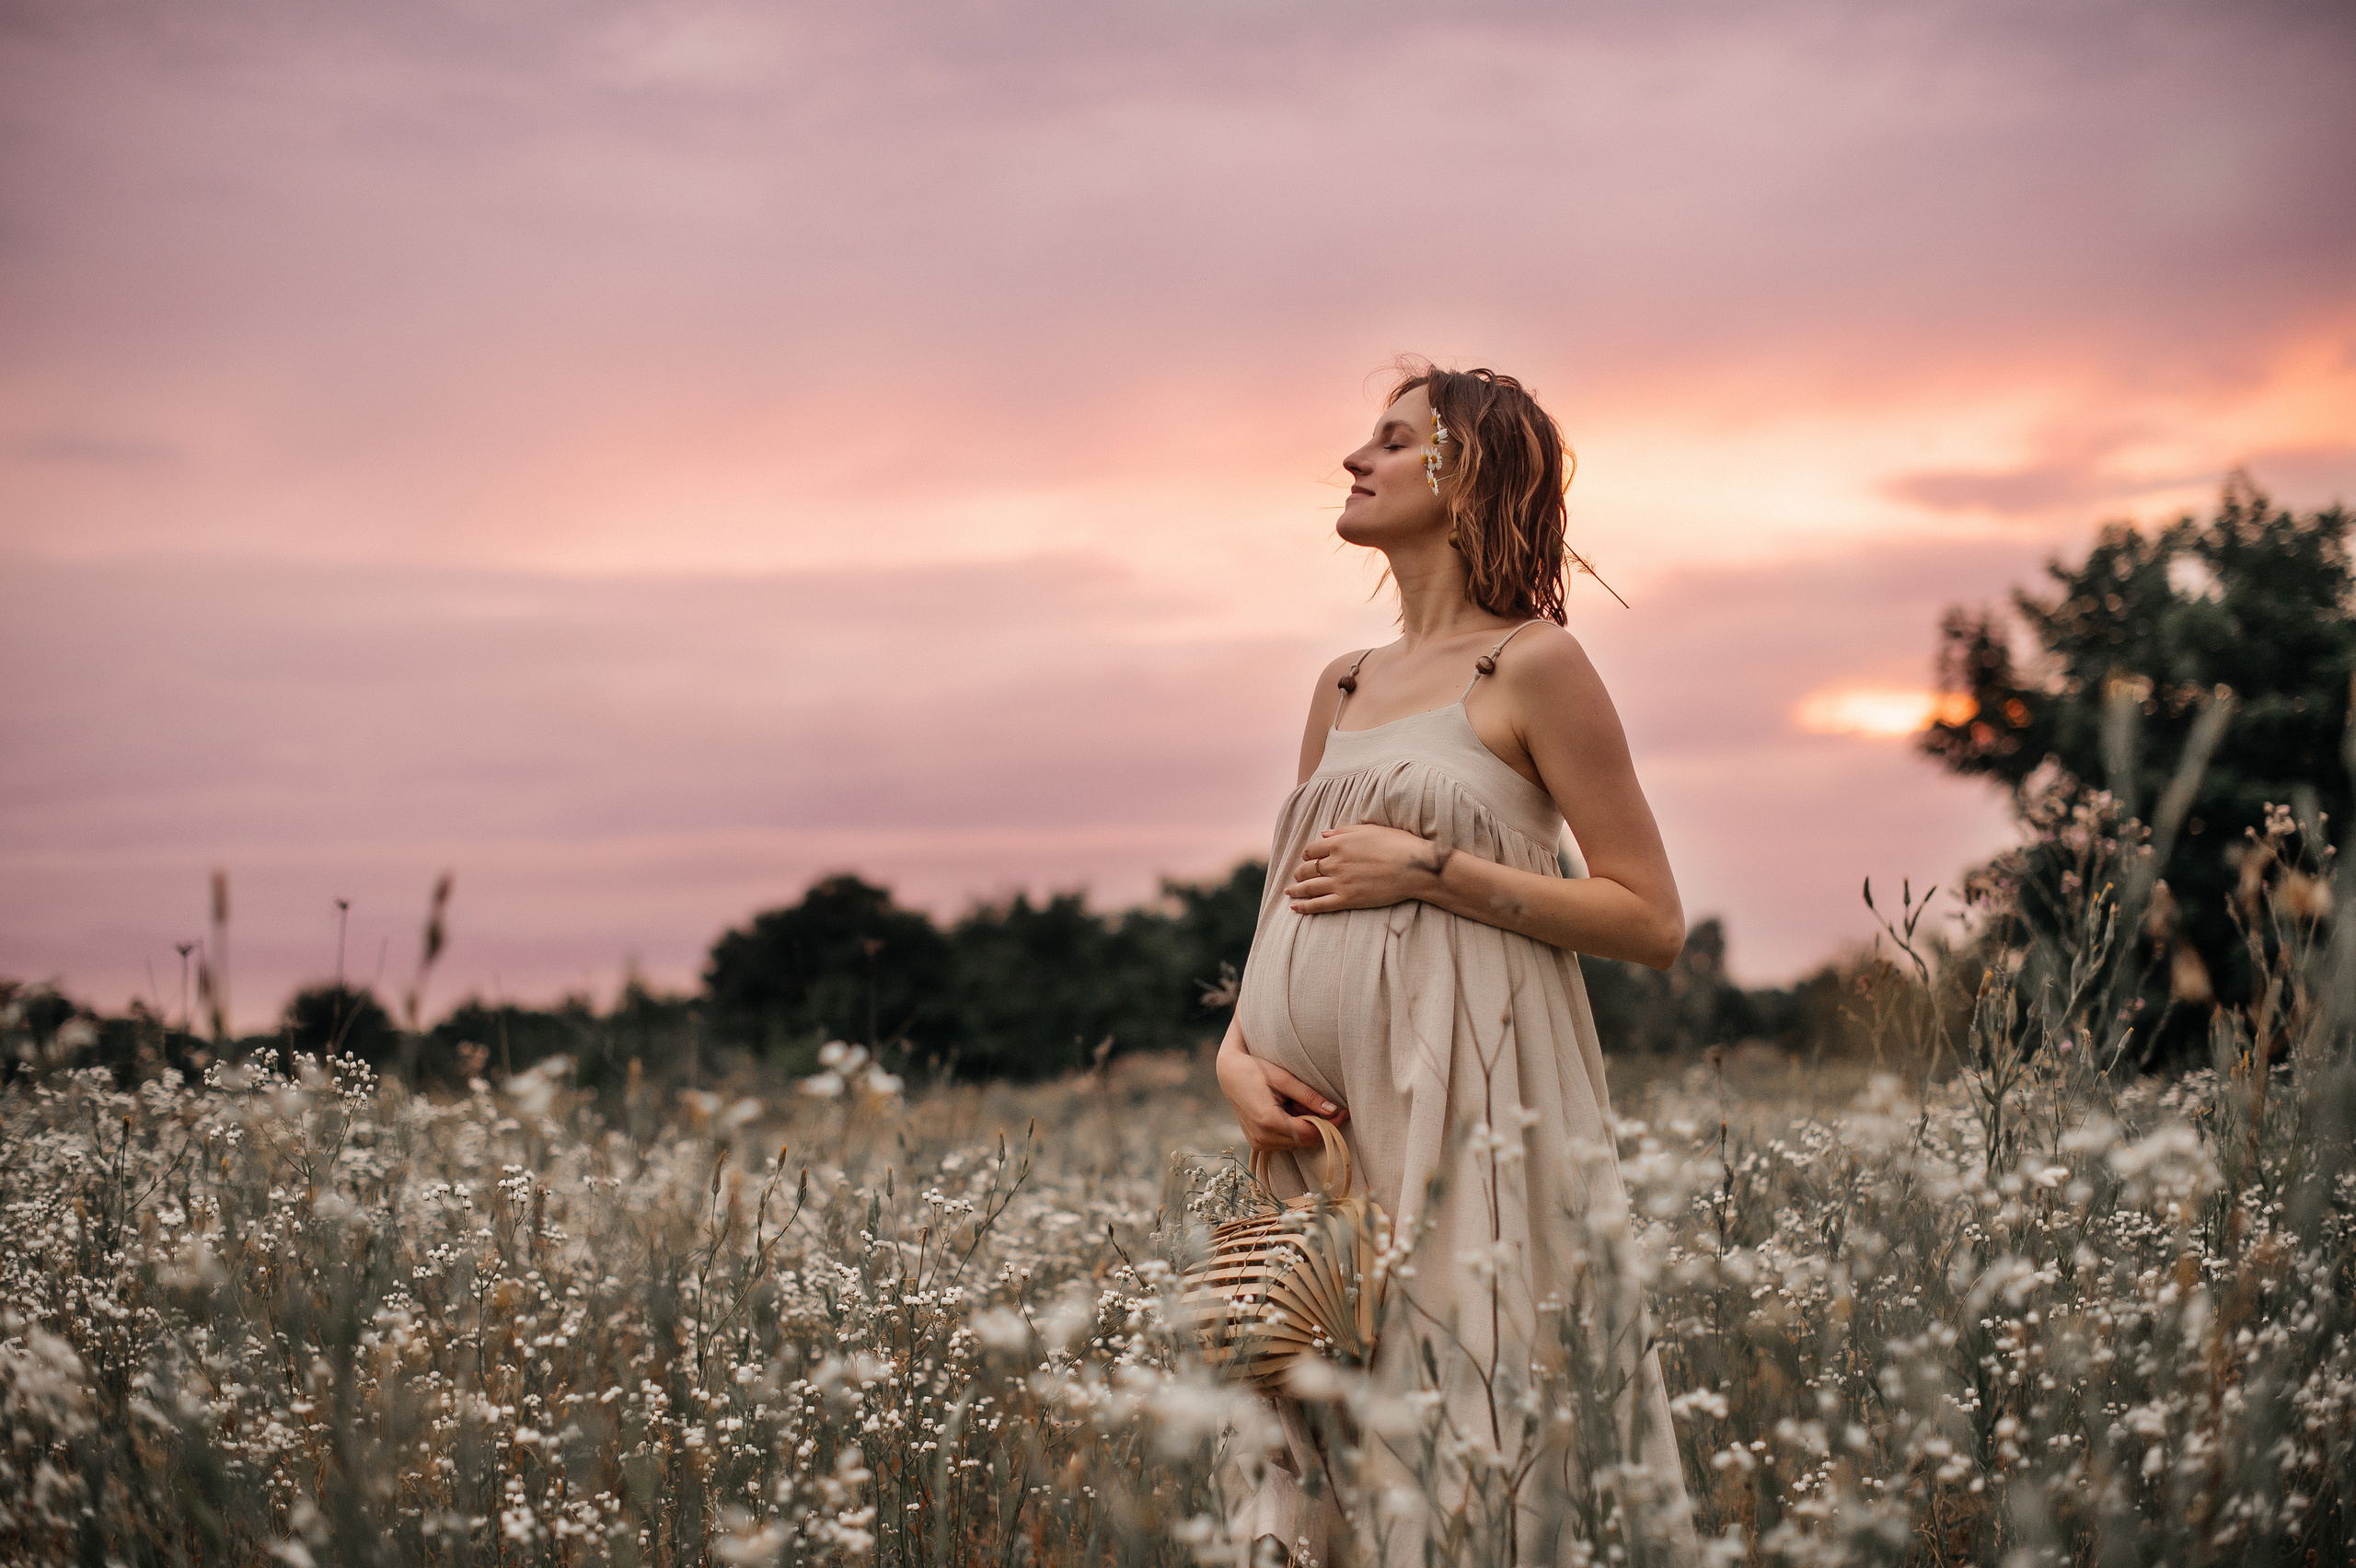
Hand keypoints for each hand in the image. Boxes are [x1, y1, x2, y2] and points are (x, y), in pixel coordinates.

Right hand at [1216, 1037, 1347, 1153]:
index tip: (1343, 1112)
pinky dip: (1294, 1129)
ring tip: (1301, 1103)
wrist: (1228, 1073)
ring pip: (1295, 1143)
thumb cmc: (1254, 1069)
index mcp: (1268, 1120)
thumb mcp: (1282, 1077)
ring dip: (1306, 1127)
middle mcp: (1262, 1137)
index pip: (1308, 1133)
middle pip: (1303, 1141)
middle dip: (1319, 1126)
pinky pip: (1284, 1141)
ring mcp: (1257, 1142)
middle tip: (1328, 1105)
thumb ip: (1308, 1095)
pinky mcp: (1257, 1142)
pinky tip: (1291, 1110)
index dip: (1329, 1125)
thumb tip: (1333, 1109)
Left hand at [1285, 822, 1449, 914]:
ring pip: (1309, 887)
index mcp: (1339, 843)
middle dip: (1300, 873)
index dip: (1307, 855)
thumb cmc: (1397, 844)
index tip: (1309, 859)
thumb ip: (1342, 831)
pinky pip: (1320, 904)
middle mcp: (1335, 862)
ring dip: (1296, 890)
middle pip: (1307, 869)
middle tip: (1297, 877)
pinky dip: (1305, 907)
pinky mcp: (1348, 899)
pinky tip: (1295, 908)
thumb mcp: (1369, 829)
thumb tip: (1322, 834)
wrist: (1414, 867)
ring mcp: (1340, 882)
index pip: (1311, 850)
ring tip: (1289, 892)